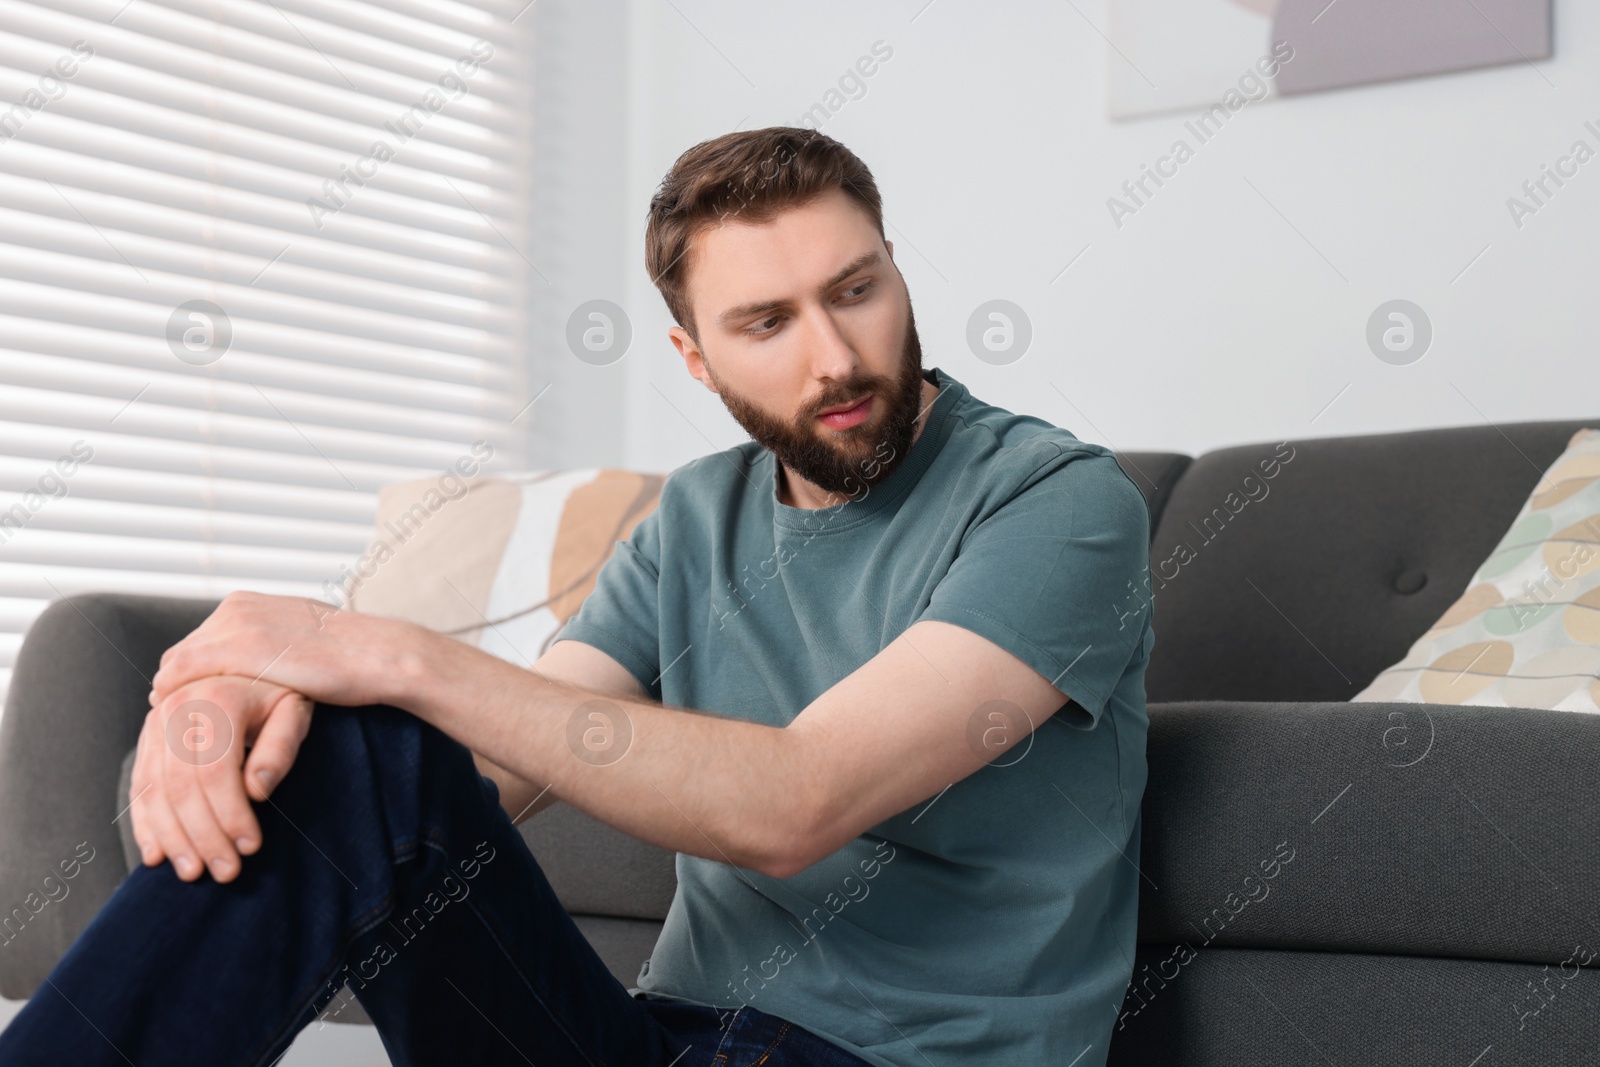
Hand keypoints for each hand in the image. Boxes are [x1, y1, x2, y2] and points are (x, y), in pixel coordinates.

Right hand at [130, 673, 313, 882]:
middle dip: (203, 836)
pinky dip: (145, 824)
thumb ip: (279, 749)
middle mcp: (176, 707)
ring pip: (154, 791)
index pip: (216, 772)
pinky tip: (157, 854)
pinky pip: (139, 786)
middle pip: (181, 787)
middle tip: (225, 872)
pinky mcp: (147, 737)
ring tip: (193, 872)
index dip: (230, 815)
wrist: (248, 666)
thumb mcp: (293, 711)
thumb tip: (256, 792)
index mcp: (216, 698)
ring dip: (172, 839)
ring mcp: (155, 722)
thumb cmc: (278, 693)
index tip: (251, 847)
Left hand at [149, 590, 404, 710]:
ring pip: (175, 667)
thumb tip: (259, 669)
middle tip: (180, 726)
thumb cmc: (352, 658)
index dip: (188, 679)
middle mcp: (236, 608)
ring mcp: (236, 625)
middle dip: (177, 689)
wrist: (380, 655)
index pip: (196, 643)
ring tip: (180, 734)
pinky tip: (187, 729)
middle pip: (180, 654)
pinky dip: (176, 702)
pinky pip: (183, 677)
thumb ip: (270, 647)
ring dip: (173, 699)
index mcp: (247, 603)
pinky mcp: (241, 649)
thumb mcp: (301, 641)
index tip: (191, 707)